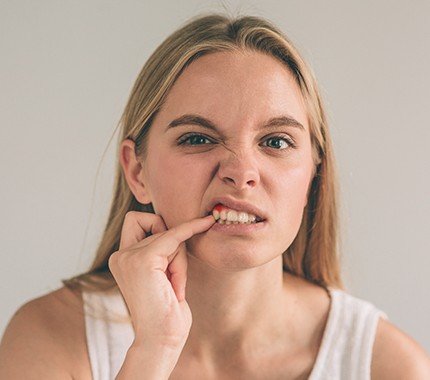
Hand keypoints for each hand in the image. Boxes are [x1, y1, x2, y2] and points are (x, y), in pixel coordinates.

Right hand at [108, 211, 214, 349]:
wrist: (161, 340)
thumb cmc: (166, 312)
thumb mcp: (160, 275)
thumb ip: (160, 252)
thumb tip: (177, 228)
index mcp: (121, 259)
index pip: (137, 221)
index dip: (156, 223)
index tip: (180, 222)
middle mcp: (120, 256)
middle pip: (157, 227)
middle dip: (173, 249)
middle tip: (173, 278)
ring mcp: (128, 257)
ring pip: (169, 235)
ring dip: (180, 260)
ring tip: (173, 288)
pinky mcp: (143, 260)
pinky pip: (175, 235)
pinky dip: (191, 229)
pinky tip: (205, 223)